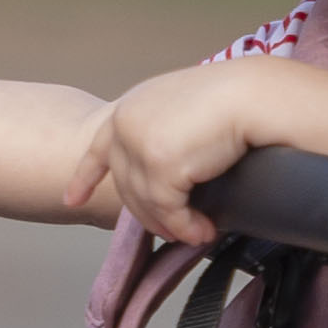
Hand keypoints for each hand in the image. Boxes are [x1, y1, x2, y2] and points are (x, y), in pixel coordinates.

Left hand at [96, 61, 263, 245]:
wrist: (254, 94)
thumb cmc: (236, 98)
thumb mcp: (185, 110)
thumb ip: (165, 134)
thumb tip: (169, 175)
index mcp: (132, 105)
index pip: (99, 146)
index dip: (86, 176)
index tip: (73, 199)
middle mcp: (126, 122)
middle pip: (126, 184)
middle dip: (148, 214)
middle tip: (174, 230)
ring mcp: (139, 144)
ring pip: (145, 201)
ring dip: (172, 224)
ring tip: (196, 233)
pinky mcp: (159, 165)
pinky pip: (168, 210)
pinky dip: (186, 226)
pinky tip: (202, 232)